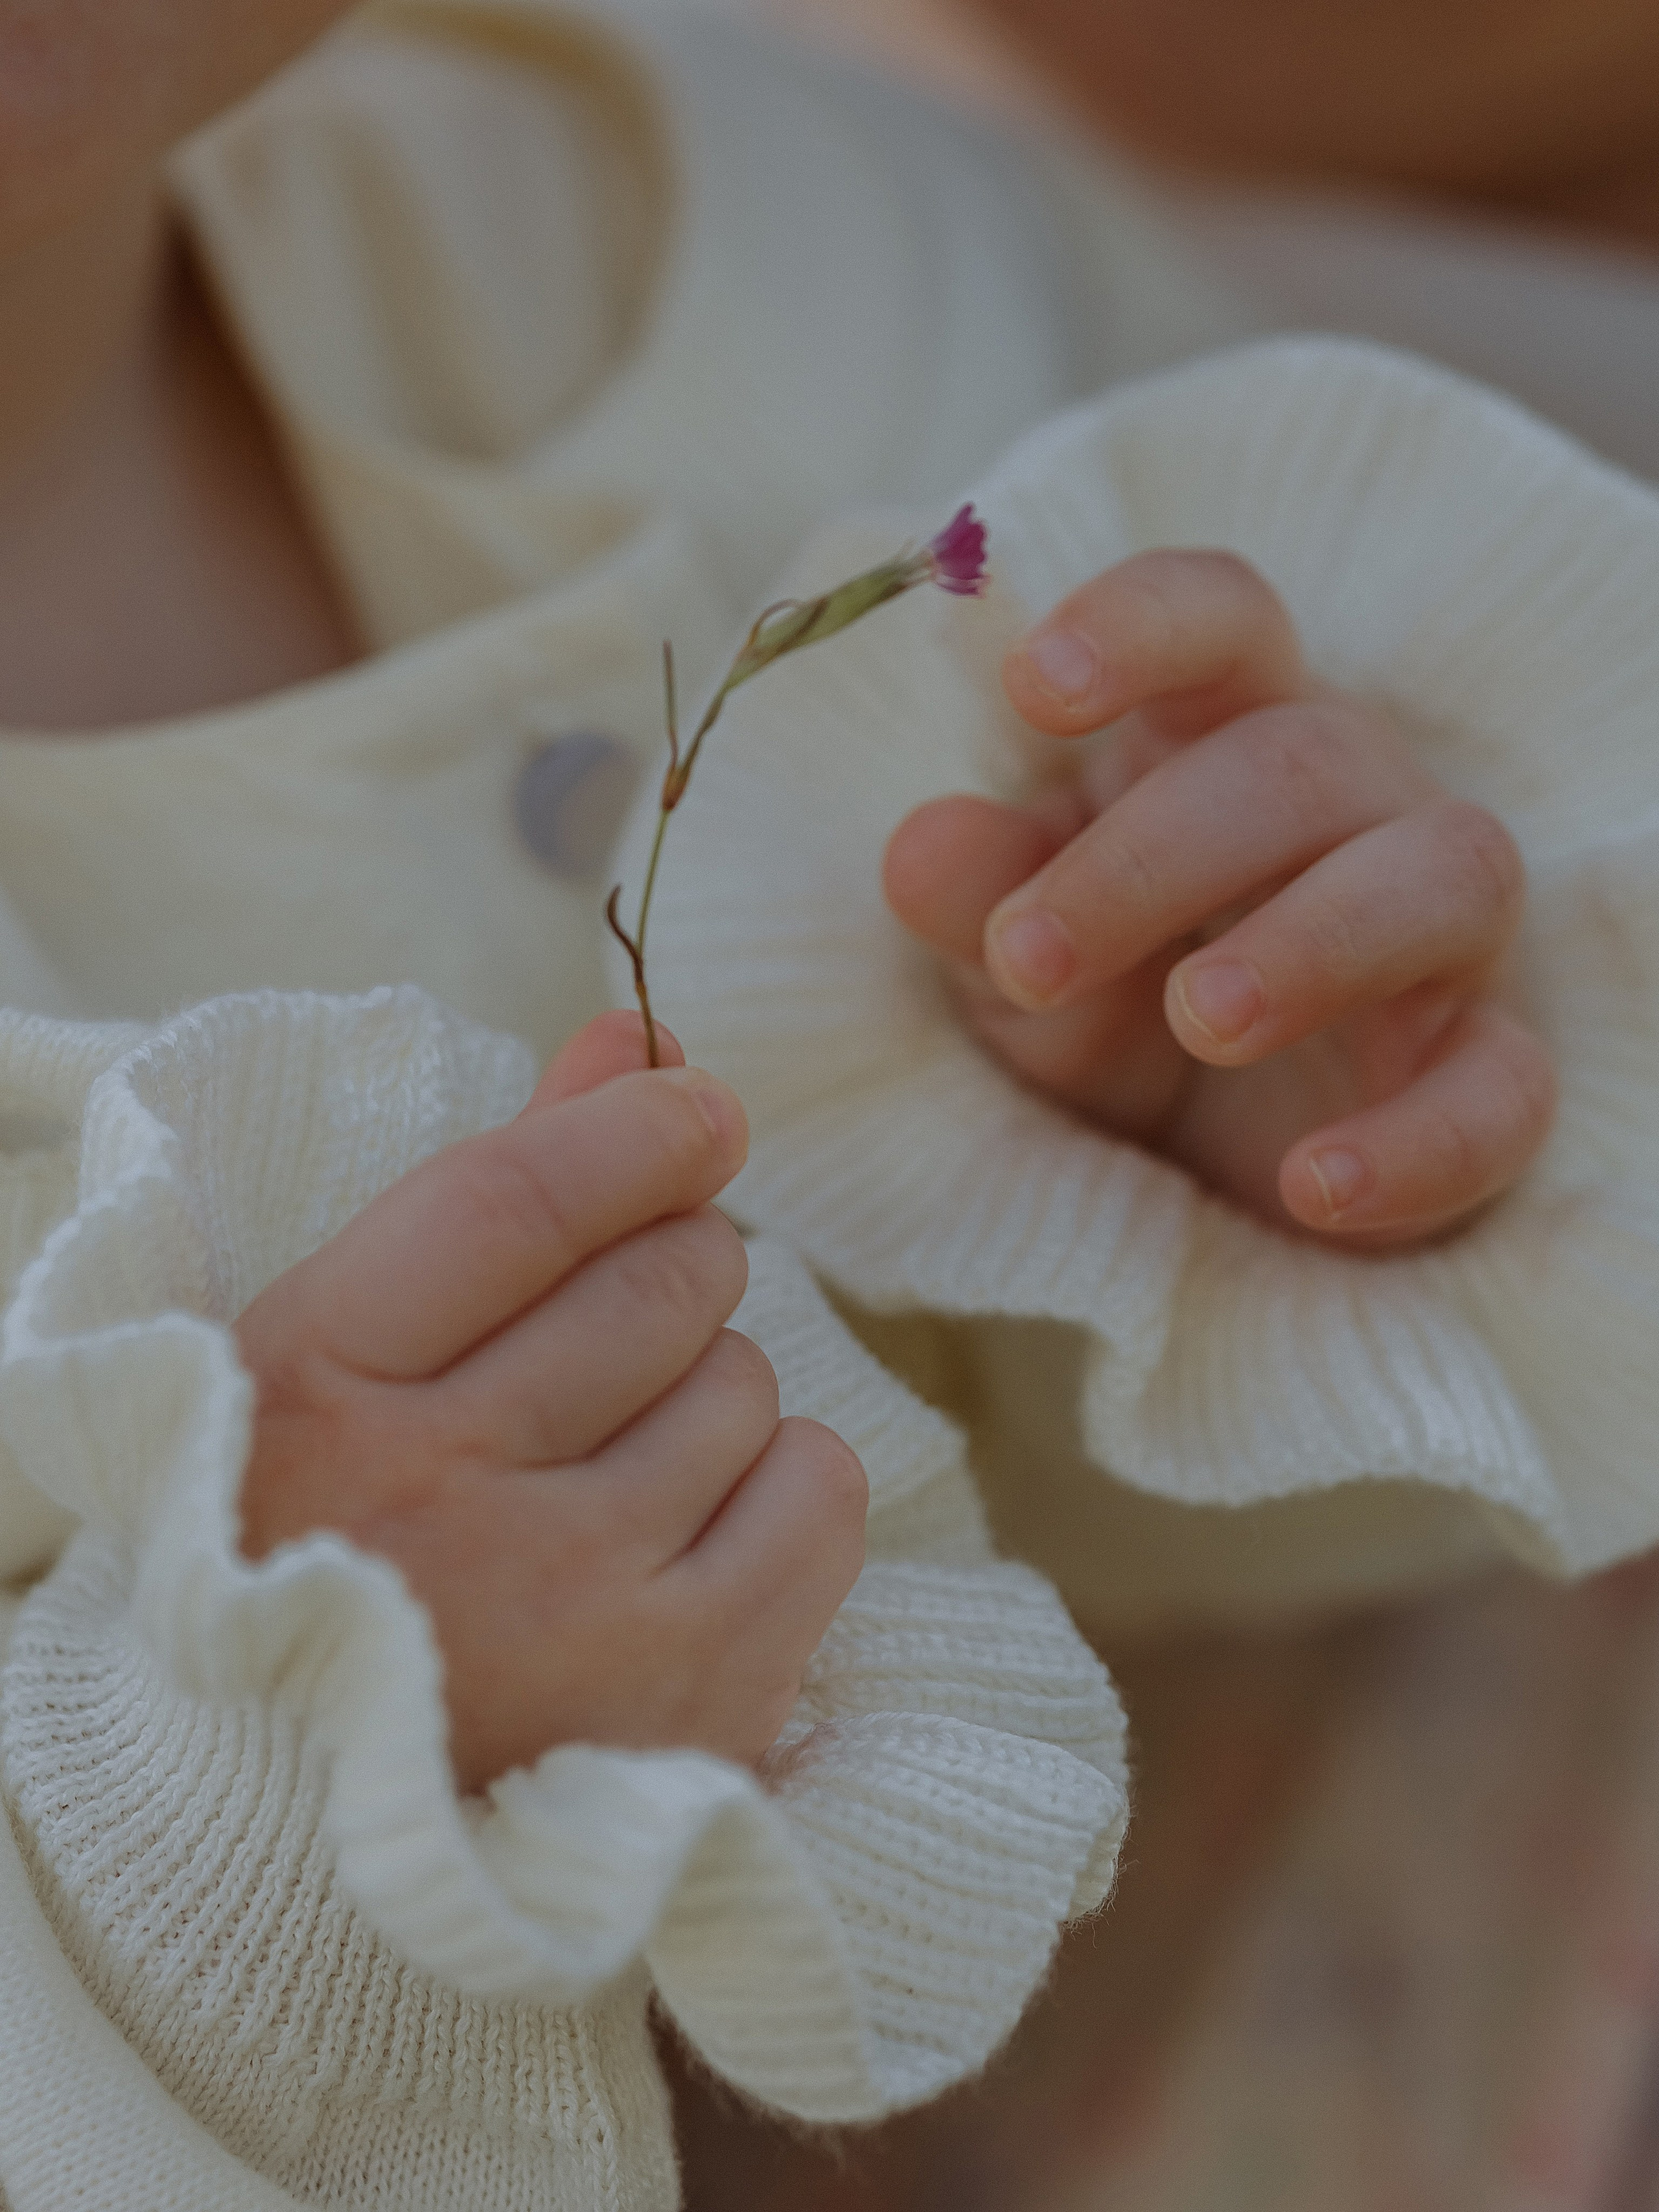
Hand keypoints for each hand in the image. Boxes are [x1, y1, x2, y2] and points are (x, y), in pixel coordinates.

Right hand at [236, 1012, 867, 1792]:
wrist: (317, 1820)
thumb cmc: (342, 1538)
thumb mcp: (357, 1355)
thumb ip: (502, 1182)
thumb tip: (636, 1035)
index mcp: (314, 1390)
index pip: (516, 1201)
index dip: (632, 1129)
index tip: (693, 1105)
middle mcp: (435, 1498)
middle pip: (662, 1280)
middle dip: (673, 1271)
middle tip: (616, 1339)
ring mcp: (570, 1608)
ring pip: (746, 1383)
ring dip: (711, 1396)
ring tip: (614, 1477)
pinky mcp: (687, 1700)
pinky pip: (822, 1492)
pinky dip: (785, 1489)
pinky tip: (697, 1538)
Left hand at [885, 550, 1554, 1244]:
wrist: (1204, 1171)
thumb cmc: (1110, 1008)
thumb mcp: (1019, 963)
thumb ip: (979, 903)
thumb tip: (922, 847)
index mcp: (1218, 740)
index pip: (1220, 618)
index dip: (1142, 625)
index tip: (1034, 686)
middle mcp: (1355, 807)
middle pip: (1304, 759)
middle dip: (1157, 854)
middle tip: (1034, 960)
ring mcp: (1441, 937)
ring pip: (1449, 873)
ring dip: (1321, 940)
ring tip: (1201, 1019)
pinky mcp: (1483, 1070)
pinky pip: (1505, 1087)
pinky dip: (1423, 1141)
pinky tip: (1311, 1189)